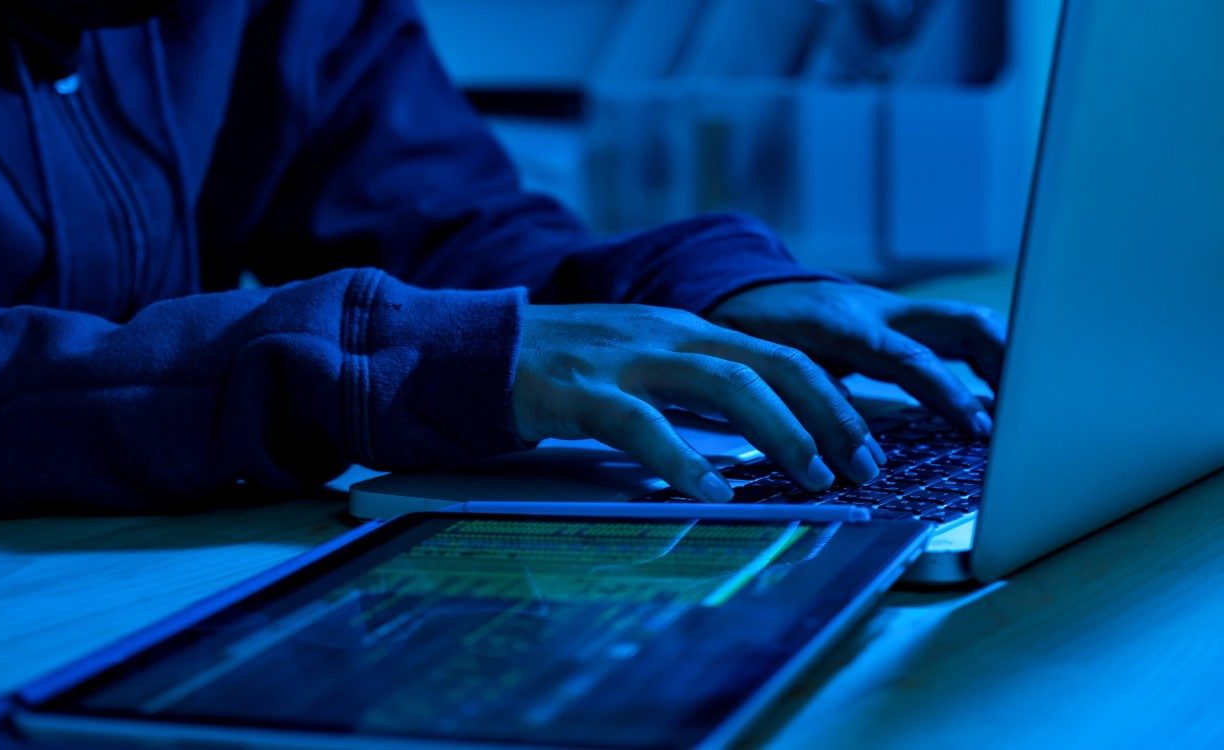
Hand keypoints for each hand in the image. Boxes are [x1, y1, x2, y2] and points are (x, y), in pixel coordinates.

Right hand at [512, 304, 886, 501]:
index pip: (780, 355)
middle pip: (769, 364)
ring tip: (810, 477)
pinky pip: (642, 426)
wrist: (481, 347)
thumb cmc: (569, 365)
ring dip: (778, 432)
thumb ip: (698, 386)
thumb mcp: (646, 361)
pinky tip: (713, 491)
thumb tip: (763, 430)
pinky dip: (683, 459)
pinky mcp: (581, 391)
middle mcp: (668, 335)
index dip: (832, 400)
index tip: (864, 446)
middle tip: (860, 467)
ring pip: (722, 385)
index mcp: (688, 330)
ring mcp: (626, 358)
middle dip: (826, 416)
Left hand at [707, 281, 1005, 435]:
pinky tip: (999, 396)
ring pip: (966, 322)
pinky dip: (983, 361)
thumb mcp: (769, 369)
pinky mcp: (900, 316)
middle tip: (1027, 413)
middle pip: (960, 323)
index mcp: (841, 324)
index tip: (978, 427)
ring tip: (1028, 408)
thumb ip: (808, 403)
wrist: (740, 289)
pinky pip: (952, 332)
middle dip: (1003, 364)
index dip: (948, 392)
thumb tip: (854, 458)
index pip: (910, 357)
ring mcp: (893, 309)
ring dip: (1004, 361)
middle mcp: (877, 310)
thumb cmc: (752, 335)